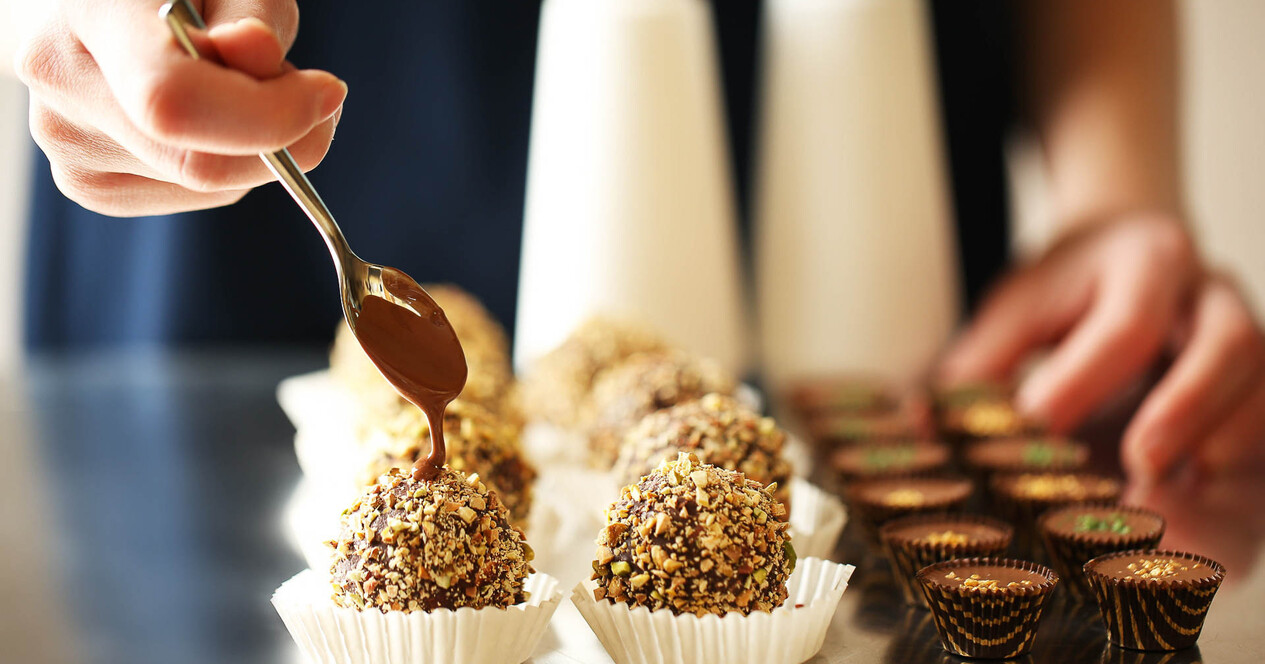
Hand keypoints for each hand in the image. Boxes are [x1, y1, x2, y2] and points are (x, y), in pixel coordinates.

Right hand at [14, 0, 345, 216]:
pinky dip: (229, 166)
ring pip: (210, 188)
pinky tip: (207, 120)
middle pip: (201, 164)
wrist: (94, 6)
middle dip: (280, 137)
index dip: (268, 115)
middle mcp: (63, 85)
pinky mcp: (89, 186)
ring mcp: (67, 146)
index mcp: (89, 14)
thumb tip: (258, 57)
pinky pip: (195, 197)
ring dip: (255, 149)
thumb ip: (253, 14)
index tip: (329, 91)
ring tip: (232, 88)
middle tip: (305, 90)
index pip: (176, 101)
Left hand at [939, 215, 1264, 481]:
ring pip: (1262, 377)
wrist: (1130, 240)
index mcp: (1144, 262)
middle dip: (1189, 406)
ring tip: (1187, 488)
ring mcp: (1243, 329)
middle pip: (1227, 343)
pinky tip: (1207, 490)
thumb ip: (979, 362)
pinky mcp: (1255, 371)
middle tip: (1144, 462)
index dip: (1084, 380)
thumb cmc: (1067, 284)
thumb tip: (922, 421)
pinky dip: (1245, 450)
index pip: (1124, 324)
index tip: (1038, 425)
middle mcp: (1207, 292)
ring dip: (1228, 434)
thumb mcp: (1017, 305)